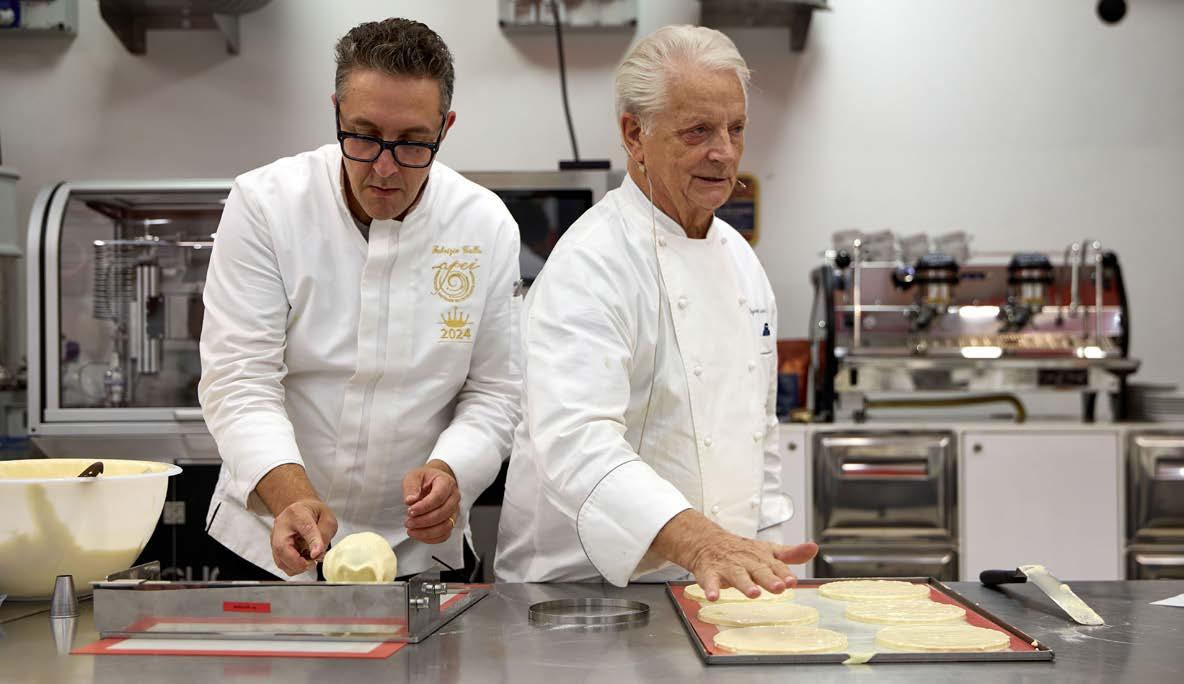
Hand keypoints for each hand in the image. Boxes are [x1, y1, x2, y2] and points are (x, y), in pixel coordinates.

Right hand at [271, 498, 337, 575]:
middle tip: (312, 563)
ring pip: (280, 560)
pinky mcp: (274, 548)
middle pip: (282, 548)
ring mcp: (275, 538)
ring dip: (297, 567)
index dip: (313, 542)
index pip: (306, 528)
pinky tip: (302, 560)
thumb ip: (325, 533)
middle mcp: (281, 525)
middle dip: (298, 562)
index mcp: (298, 513)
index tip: (317, 554)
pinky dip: (293, 567)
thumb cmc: (314, 513)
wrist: (299, 510)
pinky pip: (282, 564)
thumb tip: (318, 553)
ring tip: (309, 560)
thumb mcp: (327, 518)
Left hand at [402, 460, 460, 543]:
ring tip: (411, 530)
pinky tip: (418, 534)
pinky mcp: (451, 522)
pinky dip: (431, 538)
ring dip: (427, 532)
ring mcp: (454, 511)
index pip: (438, 497)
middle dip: (423, 521)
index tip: (410, 511)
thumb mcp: (414, 477)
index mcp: (446, 482)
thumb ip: (411, 487)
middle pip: (443, 513)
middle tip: (408, 522)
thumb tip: (410, 500)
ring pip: (446, 526)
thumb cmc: (424, 480)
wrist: (432, 483)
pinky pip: (445, 535)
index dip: (424, 507)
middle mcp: (454, 497)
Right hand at [652, 510, 817, 600]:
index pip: (776, 565)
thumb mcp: (768, 550)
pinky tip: (714, 596)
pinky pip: (710, 581)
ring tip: (753, 593)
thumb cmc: (742, 550)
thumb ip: (791, 554)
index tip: (792, 581)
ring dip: (745, 584)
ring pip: (737, 576)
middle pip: (759, 571)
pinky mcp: (710, 573)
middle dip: (769, 579)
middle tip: (779, 588)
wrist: (707, 541)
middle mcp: (747, 561)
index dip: (784, 573)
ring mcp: (728, 567)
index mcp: (762, 557)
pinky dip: (711, 589)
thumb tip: (814, 548)